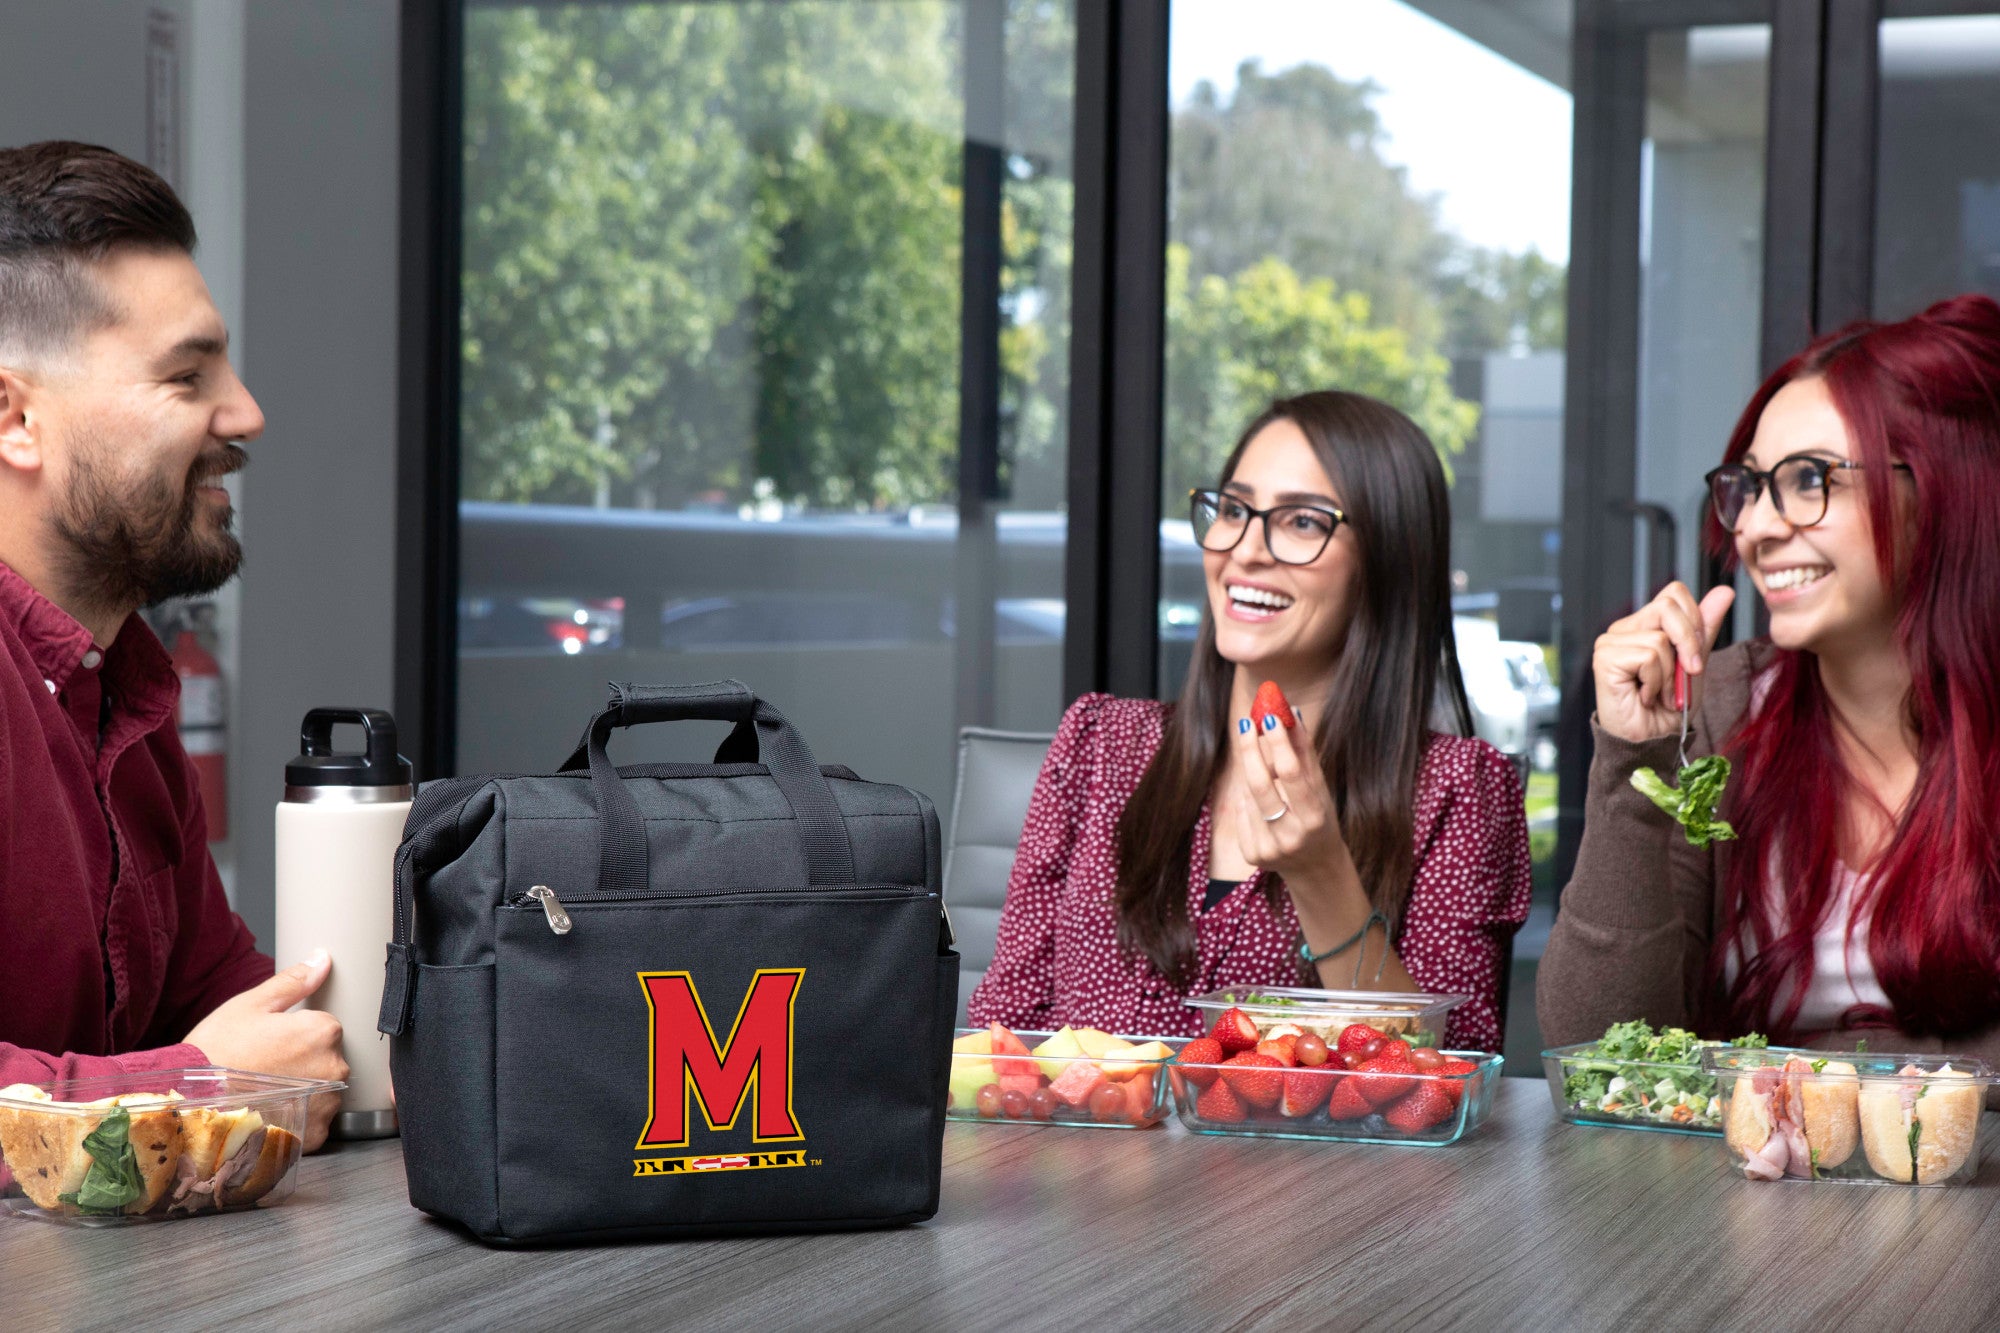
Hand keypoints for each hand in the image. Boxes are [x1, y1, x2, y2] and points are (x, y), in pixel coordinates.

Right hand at [185, 951, 347, 1151]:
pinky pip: (315, 1120)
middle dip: (304, 1060)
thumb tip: (322, 959)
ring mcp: (326, 1103)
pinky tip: (270, 1111)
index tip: (273, 1042)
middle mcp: (334, 1068)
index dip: (297, 1033)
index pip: (326, 1026)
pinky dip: (297, 1117)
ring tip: (265, 1091)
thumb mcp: (251, 1006)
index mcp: (322, 1031)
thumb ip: (294, 982)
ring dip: (304, 1090)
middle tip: (265, 1067)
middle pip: (328, 1057)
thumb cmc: (216, 1052)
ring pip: (324, 1089)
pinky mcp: (315, 1134)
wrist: (188, 1105)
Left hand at [1233, 705, 1350, 892]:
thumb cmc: (1320, 819)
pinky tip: (1263, 803)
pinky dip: (1249, 799)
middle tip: (1246, 723)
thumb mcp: (1320, 789)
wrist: (1315, 867)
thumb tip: (1291, 713)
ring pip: (1248, 795)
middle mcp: (1290, 836)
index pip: (1291, 774)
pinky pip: (1242, 812)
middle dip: (1251, 750)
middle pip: (1260, 784)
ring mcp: (1268, 848)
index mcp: (1313, 819)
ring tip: (1264, 768)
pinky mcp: (1251, 855)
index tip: (1268, 717)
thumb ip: (1304, 753)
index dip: (1278, 744)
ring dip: (1254, 775)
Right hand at [1592, 582, 1735, 743]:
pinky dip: (1656, 681)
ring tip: (1659, 692)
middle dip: (1689, 643)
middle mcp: (1623, 629)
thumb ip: (1703, 628)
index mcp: (1643, 625)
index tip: (1696, 655)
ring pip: (1660, 637)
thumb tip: (1723, 591)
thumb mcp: (1694, 663)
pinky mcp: (1605, 658)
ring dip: (1671, 673)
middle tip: (1688, 673)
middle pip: (1668, 606)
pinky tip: (1644, 696)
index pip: (1673, 594)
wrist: (1653, 741)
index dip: (1693, 620)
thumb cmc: (1670, 707)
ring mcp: (1610, 642)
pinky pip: (1648, 656)